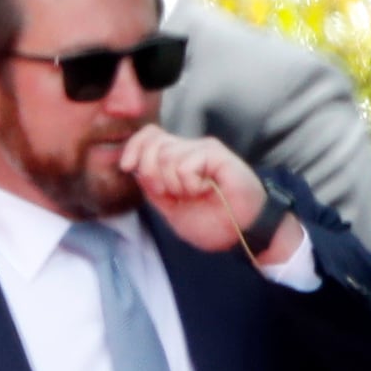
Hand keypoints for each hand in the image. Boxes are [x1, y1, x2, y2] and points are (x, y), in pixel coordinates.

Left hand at [123, 129, 294, 263]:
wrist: (243, 233)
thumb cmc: (214, 223)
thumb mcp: (169, 208)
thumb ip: (152, 187)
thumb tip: (135, 165)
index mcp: (178, 158)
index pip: (149, 136)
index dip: (133, 147)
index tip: (128, 168)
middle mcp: (191, 149)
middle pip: (152, 142)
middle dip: (151, 174)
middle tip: (171, 194)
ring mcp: (204, 150)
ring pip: (166, 156)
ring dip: (174, 184)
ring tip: (194, 195)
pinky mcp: (217, 155)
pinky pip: (185, 164)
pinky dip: (190, 184)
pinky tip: (206, 190)